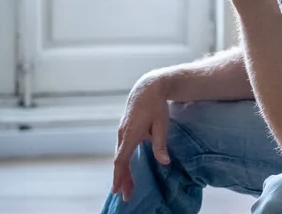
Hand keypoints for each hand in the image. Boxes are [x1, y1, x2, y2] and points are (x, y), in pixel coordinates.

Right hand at [112, 74, 169, 200]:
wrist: (147, 86)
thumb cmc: (156, 105)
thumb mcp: (161, 124)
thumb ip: (160, 144)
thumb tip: (164, 162)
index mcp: (131, 134)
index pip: (121, 159)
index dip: (119, 175)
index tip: (117, 189)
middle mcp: (123, 133)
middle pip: (119, 160)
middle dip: (122, 178)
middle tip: (125, 195)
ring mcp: (122, 130)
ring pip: (120, 155)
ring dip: (122, 170)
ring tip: (127, 186)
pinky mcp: (124, 128)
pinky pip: (121, 148)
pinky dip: (123, 160)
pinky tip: (127, 168)